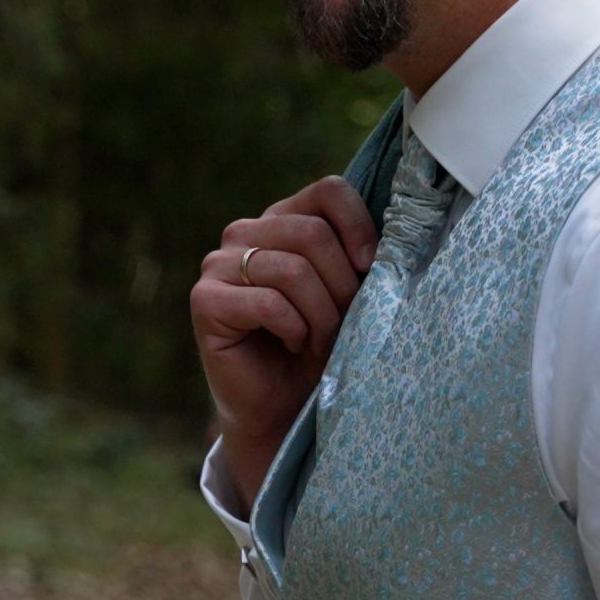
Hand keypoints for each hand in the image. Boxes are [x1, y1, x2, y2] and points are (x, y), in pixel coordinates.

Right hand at [190, 176, 377, 483]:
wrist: (283, 408)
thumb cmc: (321, 348)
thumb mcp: (348, 293)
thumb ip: (357, 257)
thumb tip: (394, 240)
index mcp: (283, 219)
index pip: (328, 190)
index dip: (359, 226)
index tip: (372, 268)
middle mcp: (245, 232)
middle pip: (313, 233)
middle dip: (342, 286)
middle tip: (346, 325)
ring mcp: (218, 263)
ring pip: (292, 270)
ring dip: (321, 315)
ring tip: (321, 341)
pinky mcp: (205, 299)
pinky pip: (268, 303)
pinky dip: (294, 330)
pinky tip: (293, 345)